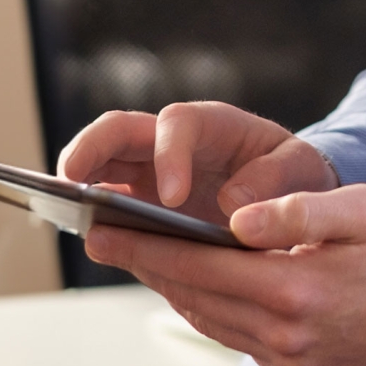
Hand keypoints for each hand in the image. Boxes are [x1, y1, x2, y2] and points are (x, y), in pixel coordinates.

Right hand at [58, 102, 336, 220]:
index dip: (169, 155)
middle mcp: (172, 141)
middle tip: (73, 183)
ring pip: (101, 163)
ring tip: (65, 213)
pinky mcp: (142, 203)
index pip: (177, 124)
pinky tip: (92, 241)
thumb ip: (274, 183)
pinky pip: (109, 204)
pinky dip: (94, 217)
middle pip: (117, 130)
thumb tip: (233, 208)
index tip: (172, 198)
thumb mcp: (300, 171)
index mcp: (213, 125)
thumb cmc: (298, 175)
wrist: (295, 196)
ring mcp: (150, 171)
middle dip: (90, 150)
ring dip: (79, 182)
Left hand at [81, 183, 365, 365]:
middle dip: (147, 265)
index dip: (142, 248)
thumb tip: (235, 218)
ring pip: (212, 323)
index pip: (198, 268)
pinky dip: (213, 311)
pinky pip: (239, 341)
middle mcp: (288, 339)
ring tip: (140, 255)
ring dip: (175, 290)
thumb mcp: (361, 210)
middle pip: (195, 298)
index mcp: (297, 293)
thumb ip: (296, 213)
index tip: (98, 229)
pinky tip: (199, 284)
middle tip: (102, 235)